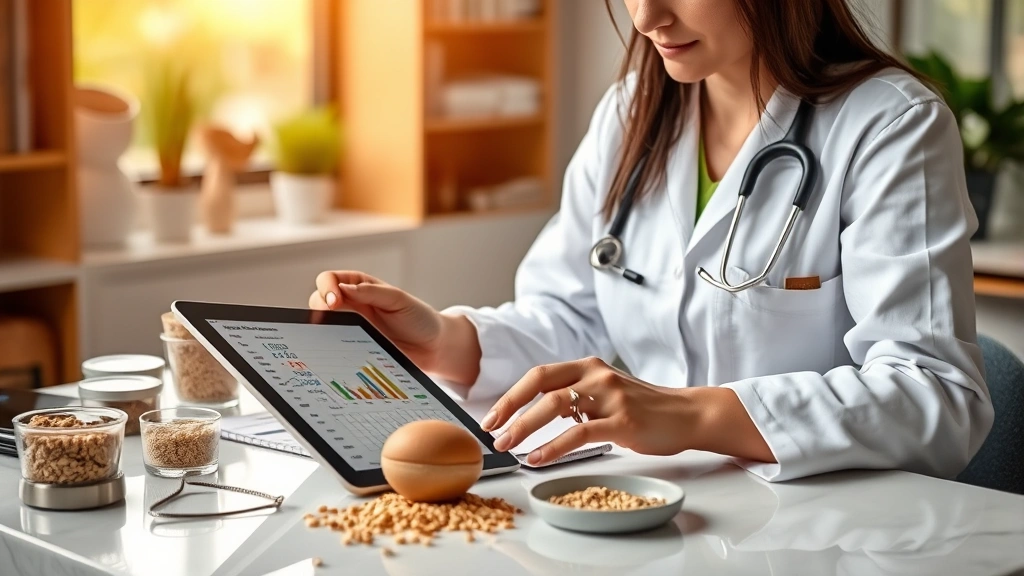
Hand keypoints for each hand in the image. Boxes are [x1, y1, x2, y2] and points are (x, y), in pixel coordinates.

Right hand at [309, 270, 481, 383]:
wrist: (433, 347)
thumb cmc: (419, 318)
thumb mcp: (399, 300)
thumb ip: (372, 292)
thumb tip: (342, 287)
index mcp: (361, 286)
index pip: (331, 280)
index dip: (327, 287)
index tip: (334, 300)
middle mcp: (352, 304)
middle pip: (319, 300)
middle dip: (319, 306)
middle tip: (331, 316)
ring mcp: (350, 326)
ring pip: (321, 322)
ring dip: (322, 326)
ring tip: (332, 333)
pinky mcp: (352, 346)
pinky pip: (331, 344)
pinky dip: (328, 345)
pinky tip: (335, 348)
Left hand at [480, 357, 697, 465]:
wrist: (688, 414)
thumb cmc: (645, 409)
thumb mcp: (606, 393)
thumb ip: (576, 397)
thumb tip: (537, 412)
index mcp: (589, 366)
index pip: (539, 375)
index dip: (511, 395)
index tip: (492, 416)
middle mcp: (597, 375)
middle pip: (540, 384)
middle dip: (509, 408)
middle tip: (491, 431)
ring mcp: (610, 396)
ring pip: (555, 405)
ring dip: (524, 427)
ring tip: (508, 446)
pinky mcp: (623, 422)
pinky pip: (578, 433)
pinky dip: (553, 446)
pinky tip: (538, 458)